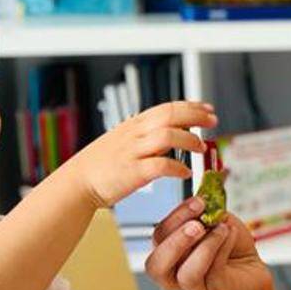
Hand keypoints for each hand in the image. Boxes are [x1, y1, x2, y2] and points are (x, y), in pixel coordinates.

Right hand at [60, 101, 216, 209]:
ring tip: (200, 148)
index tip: (207, 108)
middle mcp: (134, 134)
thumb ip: (145, 133)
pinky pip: (161, 165)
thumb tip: (170, 129)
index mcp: (134, 125)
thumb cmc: (102, 165)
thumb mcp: (123, 140)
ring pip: (167, 136)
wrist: (77, 183)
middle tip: (213, 121)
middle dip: (196, 116)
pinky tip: (186, 172)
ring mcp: (133, 152)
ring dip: (189, 140)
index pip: (166, 107)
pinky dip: (177, 168)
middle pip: (170, 116)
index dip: (190, 106)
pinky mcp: (132, 172)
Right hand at [143, 198, 273, 289]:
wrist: (251, 265)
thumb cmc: (227, 244)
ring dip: (205, 247)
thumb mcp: (213, 220)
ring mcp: (191, 286)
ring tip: (221, 229)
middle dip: (177, 240)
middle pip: (156, 265)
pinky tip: (230, 234)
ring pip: (186, 275)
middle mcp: (172, 273)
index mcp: (167, 252)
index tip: (198, 201)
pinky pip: (213, 272)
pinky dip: (222, 248)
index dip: (176, 217)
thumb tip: (201, 199)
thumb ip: (203, 212)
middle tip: (197, 224)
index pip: (159, 236)